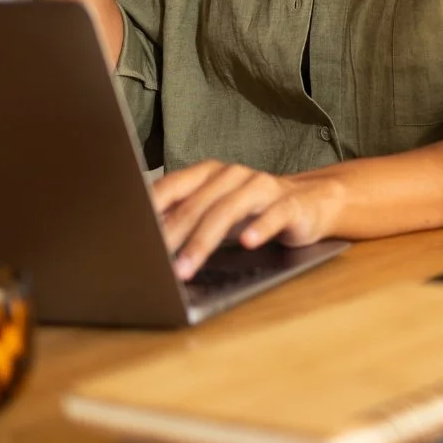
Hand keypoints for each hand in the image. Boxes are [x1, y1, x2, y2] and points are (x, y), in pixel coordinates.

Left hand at [151, 161, 341, 279]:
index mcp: (209, 174)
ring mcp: (263, 187)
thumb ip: (183, 216)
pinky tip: (248, 243)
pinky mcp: (291, 203)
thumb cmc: (253, 211)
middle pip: (197, 205)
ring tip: (187, 267)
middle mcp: (233, 175)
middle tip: (154, 264)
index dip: (151, 209)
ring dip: (204, 241)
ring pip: (228, 210)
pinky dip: (260, 228)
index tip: (131, 234)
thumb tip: (139, 236)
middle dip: (173, 236)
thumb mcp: (215, 212)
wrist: (312, 203)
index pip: (173, 186)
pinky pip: (274, 215)